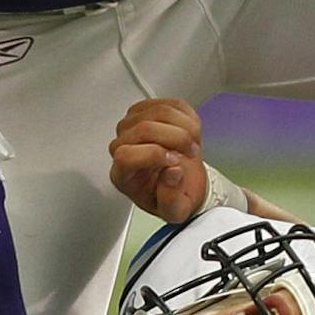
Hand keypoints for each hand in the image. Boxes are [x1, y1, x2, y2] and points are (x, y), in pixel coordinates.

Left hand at [110, 98, 210, 222]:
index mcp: (123, 175)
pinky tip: (191, 133)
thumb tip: (172, 173)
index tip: (175, 163)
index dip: (153, 156)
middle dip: (176, 138)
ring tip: (192, 144)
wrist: (182, 182)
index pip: (125, 156)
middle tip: (191, 152)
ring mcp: (134, 125)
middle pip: (143, 128)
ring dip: (185, 127)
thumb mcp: (175, 211)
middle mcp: (123, 147)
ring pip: (158, 111)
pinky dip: (188, 117)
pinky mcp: (151, 110)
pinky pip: (170, 103)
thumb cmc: (174, 194)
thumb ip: (171, 199)